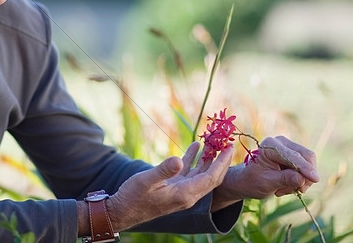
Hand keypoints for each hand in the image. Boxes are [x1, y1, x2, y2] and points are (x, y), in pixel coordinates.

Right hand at [107, 142, 233, 230]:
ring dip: (208, 159)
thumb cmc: (133, 197)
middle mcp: (187, 194)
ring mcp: (181, 191)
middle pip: (211, 177)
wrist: (123, 211)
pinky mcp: (173, 188)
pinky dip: (192, 159)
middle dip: (221, 160)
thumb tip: (178, 159)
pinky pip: (188, 173)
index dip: (222, 163)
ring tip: (214, 142)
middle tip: (228, 143)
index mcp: (185, 194)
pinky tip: (195, 147)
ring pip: (200, 174)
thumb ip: (163, 171)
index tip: (230, 148)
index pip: (211, 178)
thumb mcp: (147, 181)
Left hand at [213, 135, 318, 208]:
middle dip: (305, 176)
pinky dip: (300, 180)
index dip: (305, 168)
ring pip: (309, 164)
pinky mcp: (295, 156)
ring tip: (282, 189)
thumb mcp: (267, 182)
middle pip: (306, 156)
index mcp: (270, 145)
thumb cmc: (253, 180)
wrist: (248, 180)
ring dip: (301, 181)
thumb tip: (302, 179)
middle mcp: (281, 142)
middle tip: (296, 191)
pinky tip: (285, 186)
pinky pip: (306, 169)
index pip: (293, 156)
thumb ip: (285, 179)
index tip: (315, 179)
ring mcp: (289, 148)